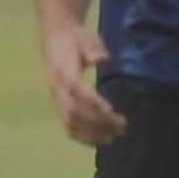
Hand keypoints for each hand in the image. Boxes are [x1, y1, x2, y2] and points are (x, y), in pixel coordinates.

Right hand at [41, 25, 127, 146]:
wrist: (56, 39)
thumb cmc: (76, 38)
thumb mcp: (85, 36)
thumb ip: (93, 48)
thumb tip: (103, 58)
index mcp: (63, 69)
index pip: (75, 88)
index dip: (91, 100)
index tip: (110, 109)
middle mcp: (57, 87)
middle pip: (75, 109)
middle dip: (98, 121)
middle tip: (122, 125)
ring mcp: (56, 98)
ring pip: (70, 121)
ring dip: (92, 133)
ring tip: (114, 137)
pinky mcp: (59, 105)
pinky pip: (68, 125)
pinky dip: (82, 137)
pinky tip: (99, 141)